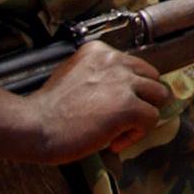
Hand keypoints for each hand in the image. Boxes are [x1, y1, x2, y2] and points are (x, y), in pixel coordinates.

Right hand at [21, 42, 168, 163]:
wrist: (34, 125)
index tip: (111, 107)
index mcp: (99, 51)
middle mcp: (114, 60)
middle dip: (142, 99)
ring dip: (143, 115)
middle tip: (122, 120)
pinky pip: (151, 118)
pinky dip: (137, 134)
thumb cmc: (48, 109)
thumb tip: (119, 91)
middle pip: (152, 78)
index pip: (133, 66)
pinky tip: (114, 142)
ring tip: (120, 131)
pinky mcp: (128, 106)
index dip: (128, 90)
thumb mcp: (72, 75)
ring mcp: (123, 82)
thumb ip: (97, 76)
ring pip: (159, 95)